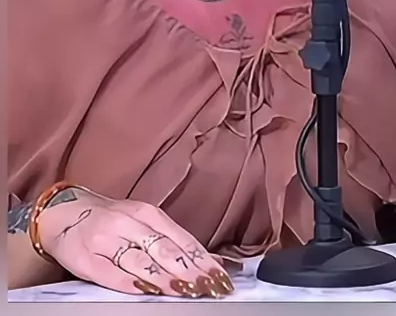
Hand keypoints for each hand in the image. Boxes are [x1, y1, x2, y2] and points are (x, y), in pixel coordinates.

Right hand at [36, 188, 233, 297]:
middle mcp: (128, 222)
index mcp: (147, 213)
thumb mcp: (144, 222)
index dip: (201, 259)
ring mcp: (106, 239)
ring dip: (164, 278)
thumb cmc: (112, 220)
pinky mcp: (87, 258)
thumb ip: (174, 240)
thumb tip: (212, 259)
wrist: (66, 212)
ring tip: (184, 291)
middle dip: (188, 270)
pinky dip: (129, 283)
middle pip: (163, 249)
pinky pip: (110, 273)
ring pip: (140, 261)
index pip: (180, 239)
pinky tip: (146, 292)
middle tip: (207, 287)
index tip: (219, 277)